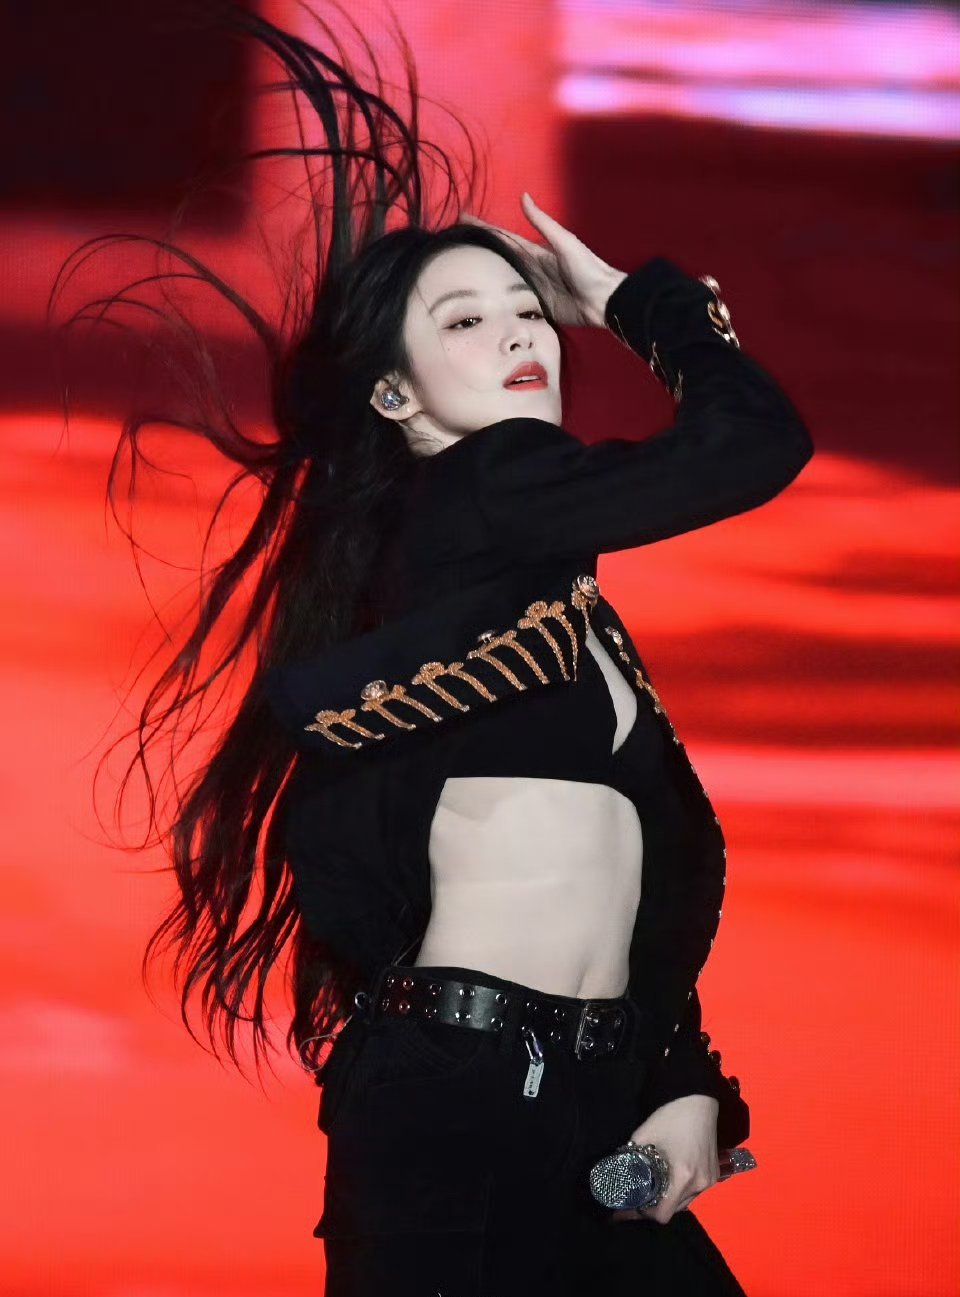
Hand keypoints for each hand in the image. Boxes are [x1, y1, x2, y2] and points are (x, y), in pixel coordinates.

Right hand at [460, 193, 626, 328]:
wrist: (603, 300)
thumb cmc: (588, 269)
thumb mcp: (564, 242)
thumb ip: (543, 224)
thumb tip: (524, 197)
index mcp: (535, 253)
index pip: (504, 238)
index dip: (484, 229)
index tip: (463, 219)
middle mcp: (529, 271)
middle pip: (498, 259)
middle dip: (477, 251)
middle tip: (452, 244)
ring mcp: (531, 290)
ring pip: (501, 282)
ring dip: (482, 278)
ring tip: (459, 272)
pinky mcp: (535, 309)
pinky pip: (512, 305)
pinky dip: (497, 303)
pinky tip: (481, 303)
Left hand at [613, 1094, 720, 1224]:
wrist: (698, 1101)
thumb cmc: (670, 1117)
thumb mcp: (643, 1136)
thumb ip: (630, 1157)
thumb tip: (615, 1172)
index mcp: (682, 1177)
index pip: (662, 1214)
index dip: (641, 1214)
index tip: (626, 1208)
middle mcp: (699, 1184)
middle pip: (672, 1211)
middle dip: (652, 1207)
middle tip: (634, 1198)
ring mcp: (709, 1181)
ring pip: (683, 1202)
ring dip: (667, 1200)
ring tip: (651, 1189)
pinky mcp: (714, 1174)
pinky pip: (693, 1193)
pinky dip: (679, 1192)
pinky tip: (669, 1180)